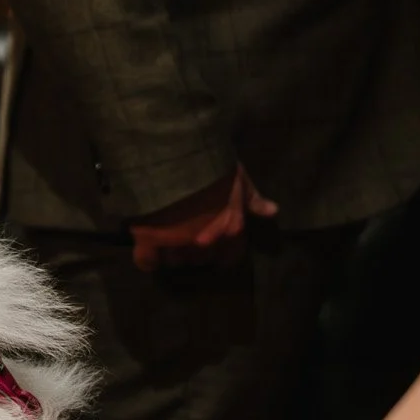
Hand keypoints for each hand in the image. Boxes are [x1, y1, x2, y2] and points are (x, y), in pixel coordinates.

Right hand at [130, 164, 274, 269]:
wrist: (172, 159)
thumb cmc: (211, 167)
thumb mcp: (237, 179)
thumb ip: (252, 198)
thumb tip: (273, 211)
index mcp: (229, 231)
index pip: (231, 256)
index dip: (224, 254)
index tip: (218, 248)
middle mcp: (205, 244)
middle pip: (202, 259)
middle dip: (198, 251)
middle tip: (189, 235)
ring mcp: (176, 244)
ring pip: (176, 261)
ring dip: (174, 254)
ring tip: (167, 239)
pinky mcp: (149, 241)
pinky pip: (147, 260)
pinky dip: (148, 259)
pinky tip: (149, 252)